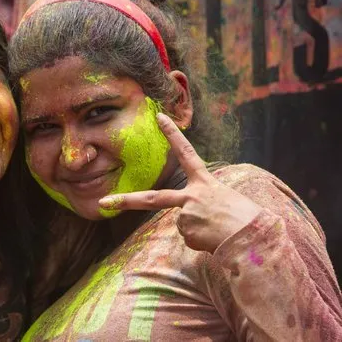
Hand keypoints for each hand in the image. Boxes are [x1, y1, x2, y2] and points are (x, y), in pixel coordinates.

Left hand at [99, 113, 261, 252]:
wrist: (255, 238)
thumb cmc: (248, 219)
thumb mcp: (227, 200)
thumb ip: (205, 202)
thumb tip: (189, 218)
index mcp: (206, 183)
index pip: (186, 152)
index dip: (172, 134)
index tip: (158, 117)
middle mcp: (192, 196)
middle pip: (152, 198)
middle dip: (126, 200)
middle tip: (105, 201)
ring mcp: (186, 215)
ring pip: (185, 225)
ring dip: (201, 231)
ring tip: (222, 232)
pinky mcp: (187, 233)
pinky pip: (191, 238)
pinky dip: (203, 242)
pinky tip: (217, 240)